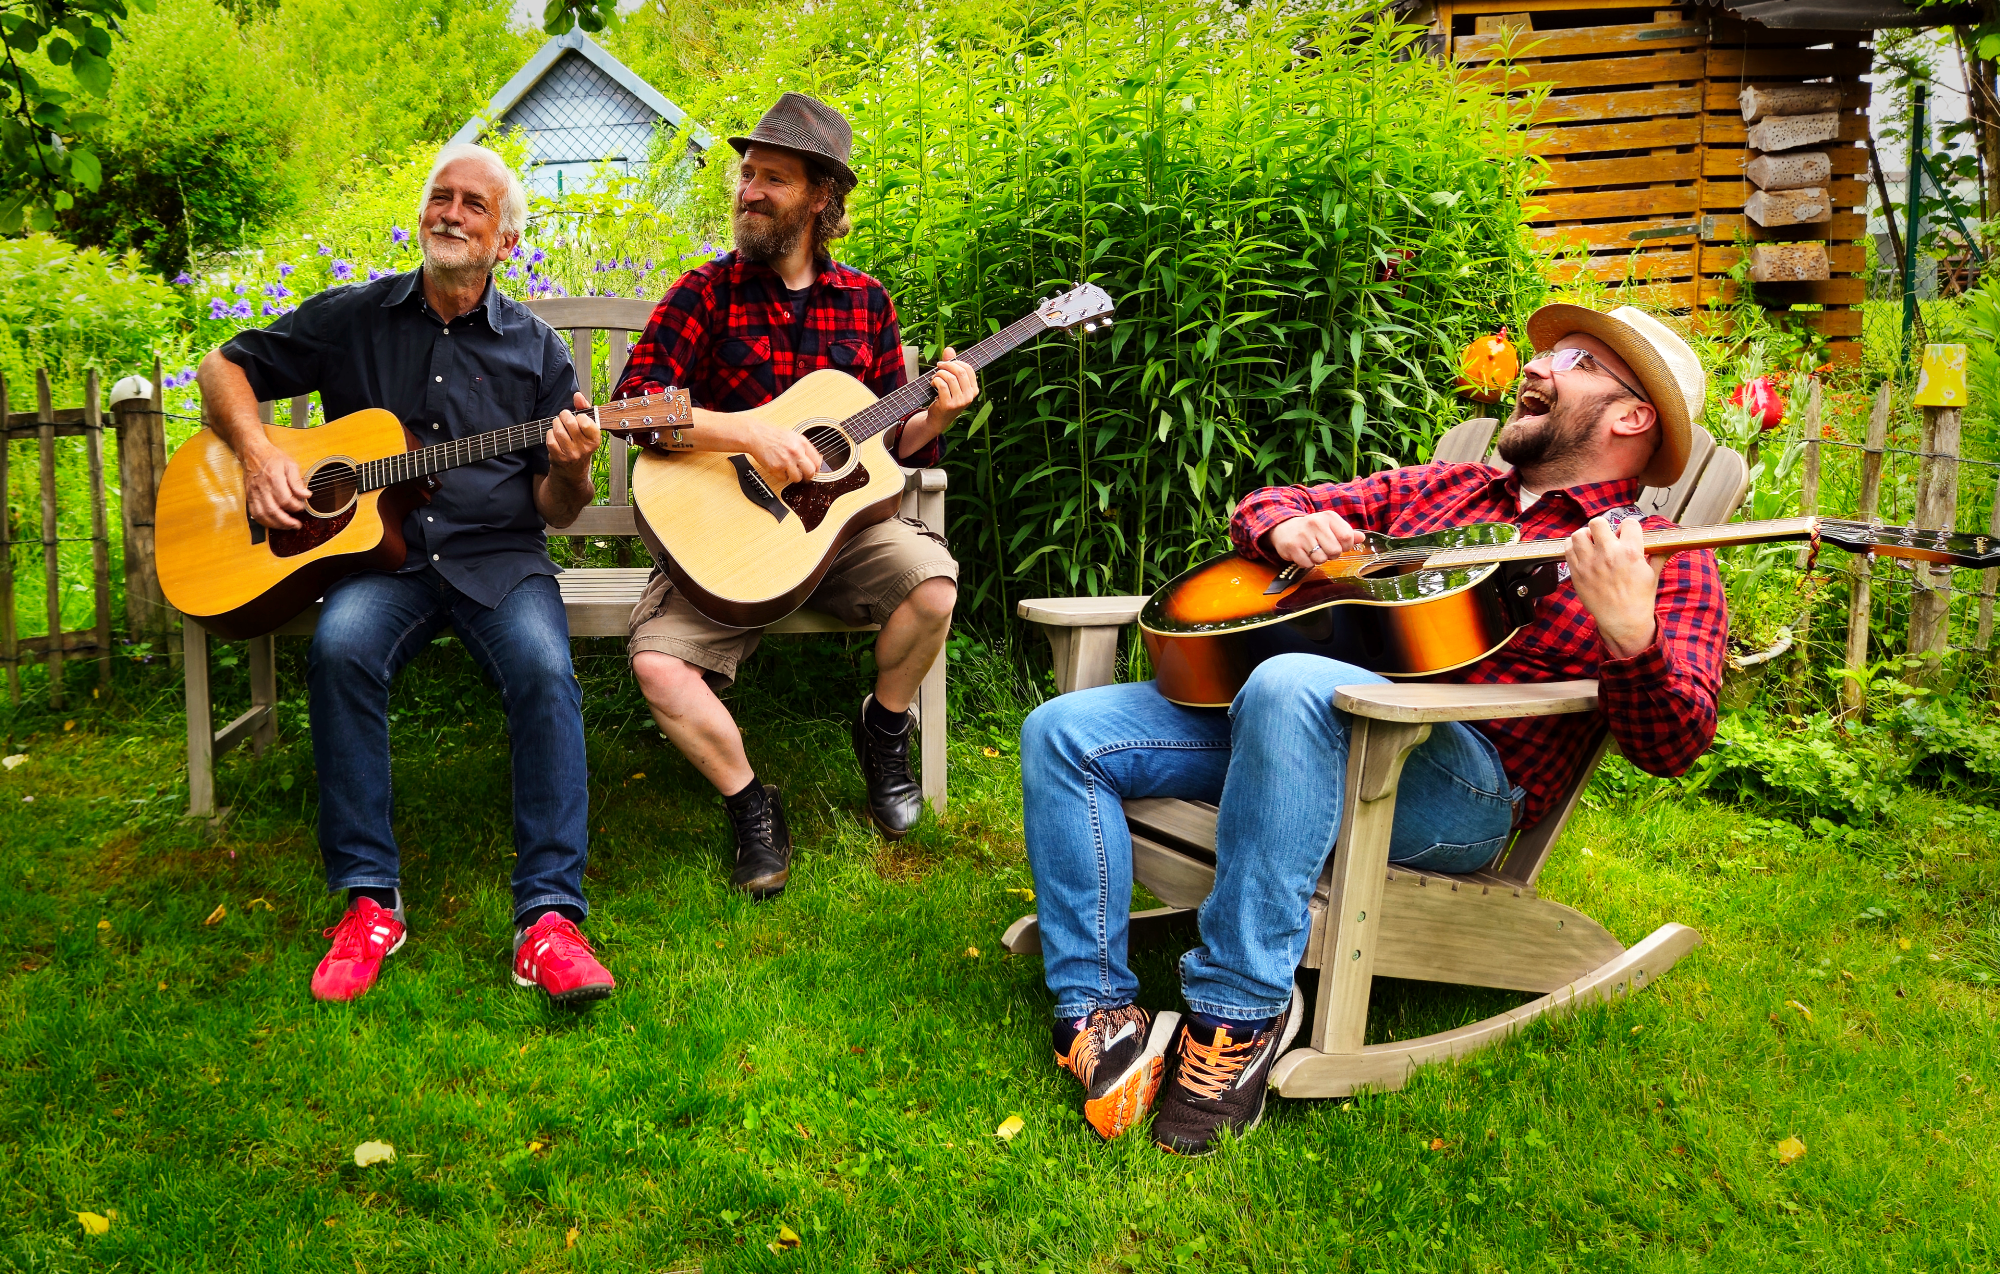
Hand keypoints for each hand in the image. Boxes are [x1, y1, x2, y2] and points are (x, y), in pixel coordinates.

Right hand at [244, 442, 310, 529]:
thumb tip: (306, 495)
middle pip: (273, 510)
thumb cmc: (273, 458)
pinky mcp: (249, 497)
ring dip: (275, 524)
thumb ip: (297, 481)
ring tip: (287, 527)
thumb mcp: (290, 464)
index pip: (285, 499)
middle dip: (286, 521)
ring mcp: (254, 493)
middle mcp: (262, 487)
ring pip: (262, 515)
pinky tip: (274, 523)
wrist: (253, 453)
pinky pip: (255, 514)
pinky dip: (264, 522)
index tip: (302, 507)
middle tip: (297, 525)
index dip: (296, 507)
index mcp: (274, 478)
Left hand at [547, 391, 601, 475]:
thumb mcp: (587, 428)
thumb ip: (584, 409)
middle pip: (569, 422)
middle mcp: (584, 448)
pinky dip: (550, 434)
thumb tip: (578, 395)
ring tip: (559, 426)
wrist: (572, 470)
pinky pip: (550, 438)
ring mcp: (571, 453)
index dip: (579, 416)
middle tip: (564, 417)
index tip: (579, 418)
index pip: (585, 421)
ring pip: (558, 429)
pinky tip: (554, 436)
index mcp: (594, 440)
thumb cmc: (580, 445)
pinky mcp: (558, 457)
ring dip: (556, 424)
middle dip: (564, 416)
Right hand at [745, 419, 822, 486]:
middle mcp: (795, 451)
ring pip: (797, 478)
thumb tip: (817, 461)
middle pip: (810, 472)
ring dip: (794, 477)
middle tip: (805, 476)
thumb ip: (805, 447)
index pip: (817, 461)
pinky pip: (784, 479)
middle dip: (808, 476)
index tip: (814, 470)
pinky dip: (782, 476)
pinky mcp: (775, 468)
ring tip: (789, 470)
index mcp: (802, 442)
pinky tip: (779, 468)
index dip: (816, 468)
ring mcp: (785, 460)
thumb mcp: (793, 436)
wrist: (756, 435)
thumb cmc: (774, 436)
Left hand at [926, 347, 977, 427]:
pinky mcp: (948, 405)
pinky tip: (933, 384)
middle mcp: (969, 397)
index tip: (945, 363)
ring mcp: (959, 402)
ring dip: (939, 374)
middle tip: (938, 367)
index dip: (956, 362)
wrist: (938, 419)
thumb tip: (949, 349)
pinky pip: (942, 385)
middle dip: (947, 366)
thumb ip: (951, 365)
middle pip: (960, 371)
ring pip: (950, 378)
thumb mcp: (951, 383)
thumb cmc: (945, 398)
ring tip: (935, 378)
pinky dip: (935, 380)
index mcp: (974, 390)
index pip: (968, 369)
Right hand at [1267, 511, 1366, 570]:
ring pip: (1321, 559)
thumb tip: (1362, 538)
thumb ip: (1346, 533)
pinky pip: (1308, 564)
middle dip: (1331, 554)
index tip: (1339, 545)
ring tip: (1312, 551)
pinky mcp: (1292, 547)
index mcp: (1328, 517)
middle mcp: (1316, 523)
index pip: (1347, 537)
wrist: (1284, 528)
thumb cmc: (1312, 529)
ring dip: (1318, 559)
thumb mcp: (1330, 526)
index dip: (1346, 546)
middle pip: (1335, 550)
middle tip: (1324, 549)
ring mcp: (1303, 535)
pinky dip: (1307, 563)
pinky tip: (1303, 554)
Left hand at [1566, 515, 1669, 658]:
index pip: (1628, 523)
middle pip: (1598, 523)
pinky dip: (1573, 547)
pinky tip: (1582, 552)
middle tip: (1605, 537)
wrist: (1623, 620)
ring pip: (1579, 534)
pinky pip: (1568, 549)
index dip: (1629, 528)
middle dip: (1603, 527)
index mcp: (1630, 552)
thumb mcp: (1653, 574)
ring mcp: (1590, 563)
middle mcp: (1609, 554)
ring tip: (1591, 544)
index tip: (1627, 535)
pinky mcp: (1577, 572)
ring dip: (1586, 536)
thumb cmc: (1639, 598)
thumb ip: (1657, 555)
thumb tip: (1664, 544)